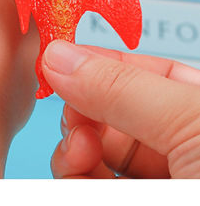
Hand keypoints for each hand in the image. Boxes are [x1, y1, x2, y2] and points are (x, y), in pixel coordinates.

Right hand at [43, 41, 199, 177]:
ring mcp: (153, 184)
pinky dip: (71, 177)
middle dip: (80, 110)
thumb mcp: (188, 119)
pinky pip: (82, 187)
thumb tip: (59, 56)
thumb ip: (122, 86)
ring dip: (71, 147)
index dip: (99, 63)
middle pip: (108, 113)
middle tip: (74, 114)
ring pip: (89, 154)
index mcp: (199, 112)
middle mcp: (179, 147)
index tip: (58, 60)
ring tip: (80, 150)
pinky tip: (79, 172)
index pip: (144, 71)